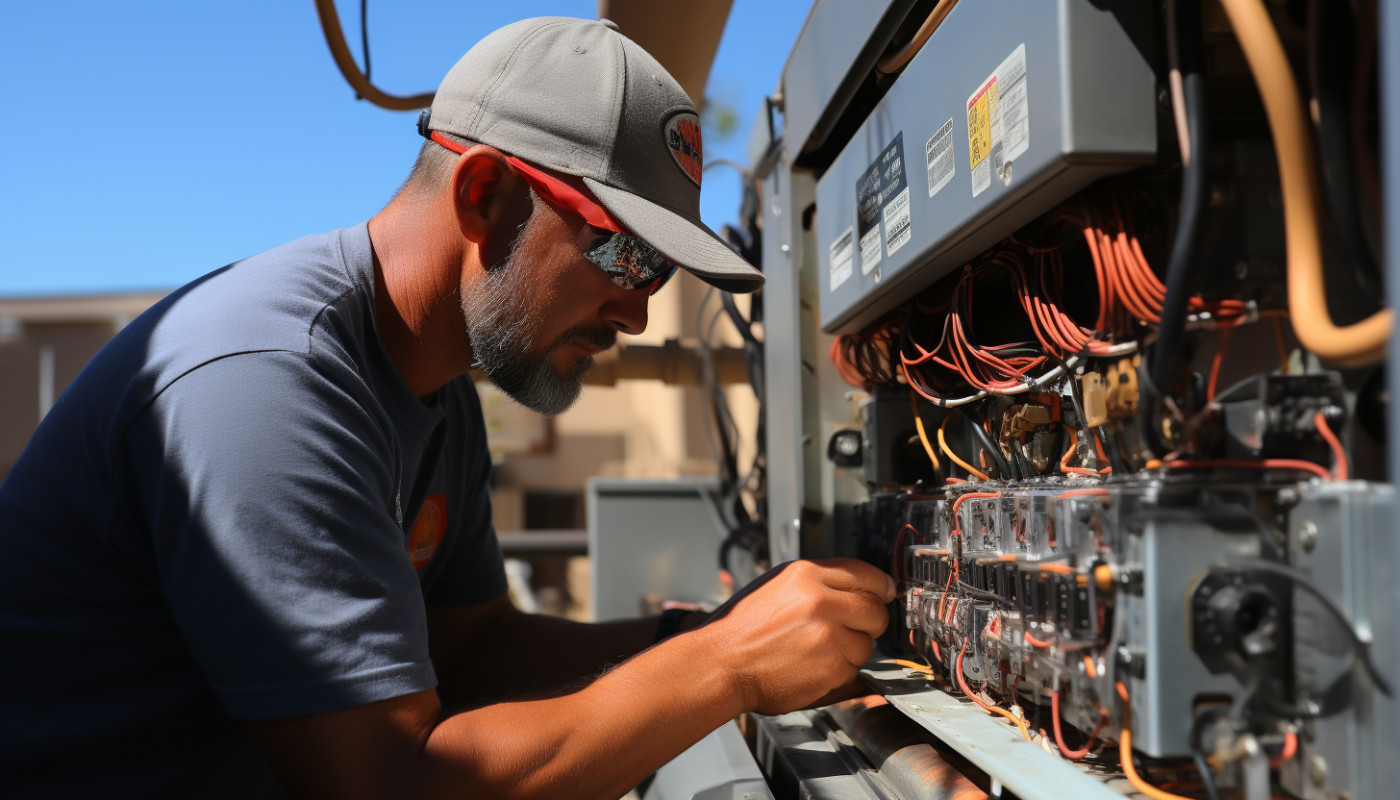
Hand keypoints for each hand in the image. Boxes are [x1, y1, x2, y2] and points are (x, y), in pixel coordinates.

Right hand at [695, 558, 894, 715]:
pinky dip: (838, 672)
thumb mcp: (776, 586)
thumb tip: (860, 586)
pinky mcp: (831, 668)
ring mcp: (828, 635)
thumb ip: (817, 582)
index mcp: (805, 574)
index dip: (880, 585)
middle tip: (852, 628)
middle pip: (875, 609)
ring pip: (866, 644)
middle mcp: (820, 601)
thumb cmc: (741, 628)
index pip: (864, 573)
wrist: (720, 663)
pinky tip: (810, 666)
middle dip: (870, 621)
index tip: (886, 592)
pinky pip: (853, 669)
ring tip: (816, 650)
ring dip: (850, 650)